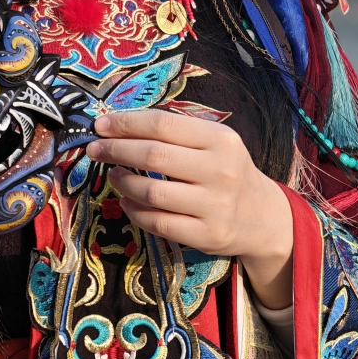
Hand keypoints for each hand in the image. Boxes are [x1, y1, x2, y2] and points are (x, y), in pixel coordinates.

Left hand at [86, 109, 294, 308]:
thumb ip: (178, 133)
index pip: (164, 124)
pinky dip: (134, 211)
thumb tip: (122, 125)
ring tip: (113, 175)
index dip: (127, 123)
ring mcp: (214, 205)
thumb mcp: (216, 143)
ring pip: (152, 192)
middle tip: (95, 149)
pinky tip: (126, 201)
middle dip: (116, 150)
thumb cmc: (229, 171)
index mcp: (221, 139)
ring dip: (123, 182)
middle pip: (154, 155)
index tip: (101, 125)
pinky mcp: (206, 235)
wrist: (262, 216)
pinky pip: (158, 222)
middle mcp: (220, 170)